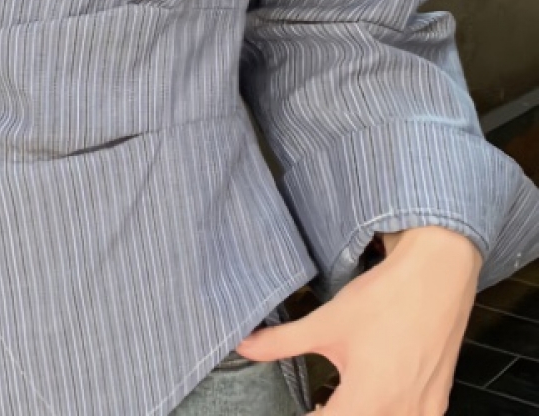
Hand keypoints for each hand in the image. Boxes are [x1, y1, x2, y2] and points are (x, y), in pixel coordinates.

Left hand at [234, 225, 482, 414]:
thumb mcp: (325, 322)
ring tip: (335, 401)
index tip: (301, 406)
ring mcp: (424, 412)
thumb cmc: (382, 301)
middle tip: (313, 403)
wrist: (437, 277)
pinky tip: (371, 396)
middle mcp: (400, 415)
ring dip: (357, 413)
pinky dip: (384, 413)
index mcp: (367, 402)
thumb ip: (281, 342)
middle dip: (330, 415)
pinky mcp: (437, 403)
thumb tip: (242, 345)